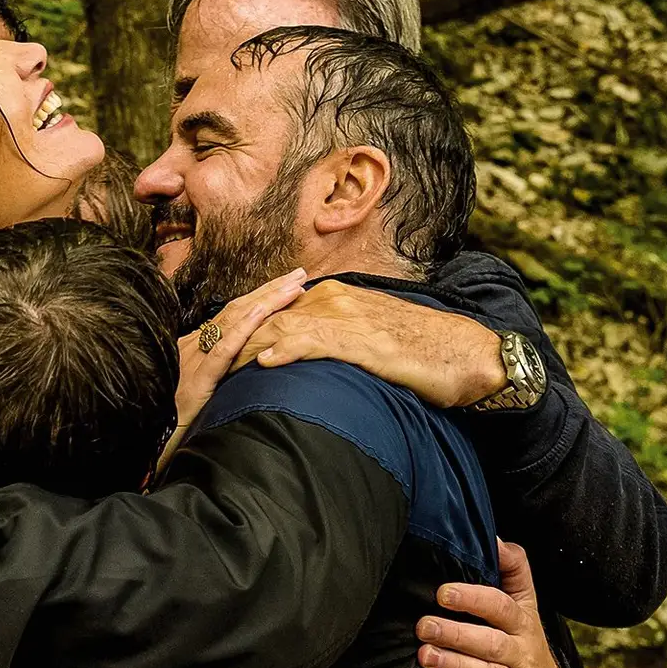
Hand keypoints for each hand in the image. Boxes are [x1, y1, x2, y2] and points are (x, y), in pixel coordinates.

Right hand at [175, 268, 307, 427]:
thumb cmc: (172, 422)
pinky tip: (261, 314)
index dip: (260, 298)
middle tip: (299, 274)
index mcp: (194, 350)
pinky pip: (222, 351)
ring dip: (266, 302)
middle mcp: (193, 348)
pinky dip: (242, 330)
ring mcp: (193, 362)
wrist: (145, 440)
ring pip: (233, 323)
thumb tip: (240, 370)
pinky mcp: (196, 383)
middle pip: (236, 311)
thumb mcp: (196, 395)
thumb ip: (214, 379)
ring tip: (293, 286)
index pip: (232, 317)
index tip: (286, 285)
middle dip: (269, 291)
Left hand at [235, 280, 509, 408]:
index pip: (272, 314)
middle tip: (200, 364)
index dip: (239, 332)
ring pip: (284, 327)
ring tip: (217, 368)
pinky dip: (289, 350)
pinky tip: (266, 363)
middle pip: (269, 317)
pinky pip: (318, 341)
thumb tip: (297, 360)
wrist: (466, 352)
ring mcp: (348, 318)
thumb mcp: (364, 342)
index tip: (209, 353)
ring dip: (247, 346)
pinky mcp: (364, 340)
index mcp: (331, 299)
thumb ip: (329, 343)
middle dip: (232, 340)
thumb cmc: (418, 352)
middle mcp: (333, 301)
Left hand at [419, 540, 562, 667]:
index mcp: (523, 625)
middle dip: (456, 633)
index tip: (443, 593)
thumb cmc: (523, 645)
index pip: (503, 607)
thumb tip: (495, 537)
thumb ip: (513, 570)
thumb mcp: (525, 607)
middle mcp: (523, 656)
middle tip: (424, 626)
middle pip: (492, 643)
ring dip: (456, 665)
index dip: (474, 598)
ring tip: (425, 655)